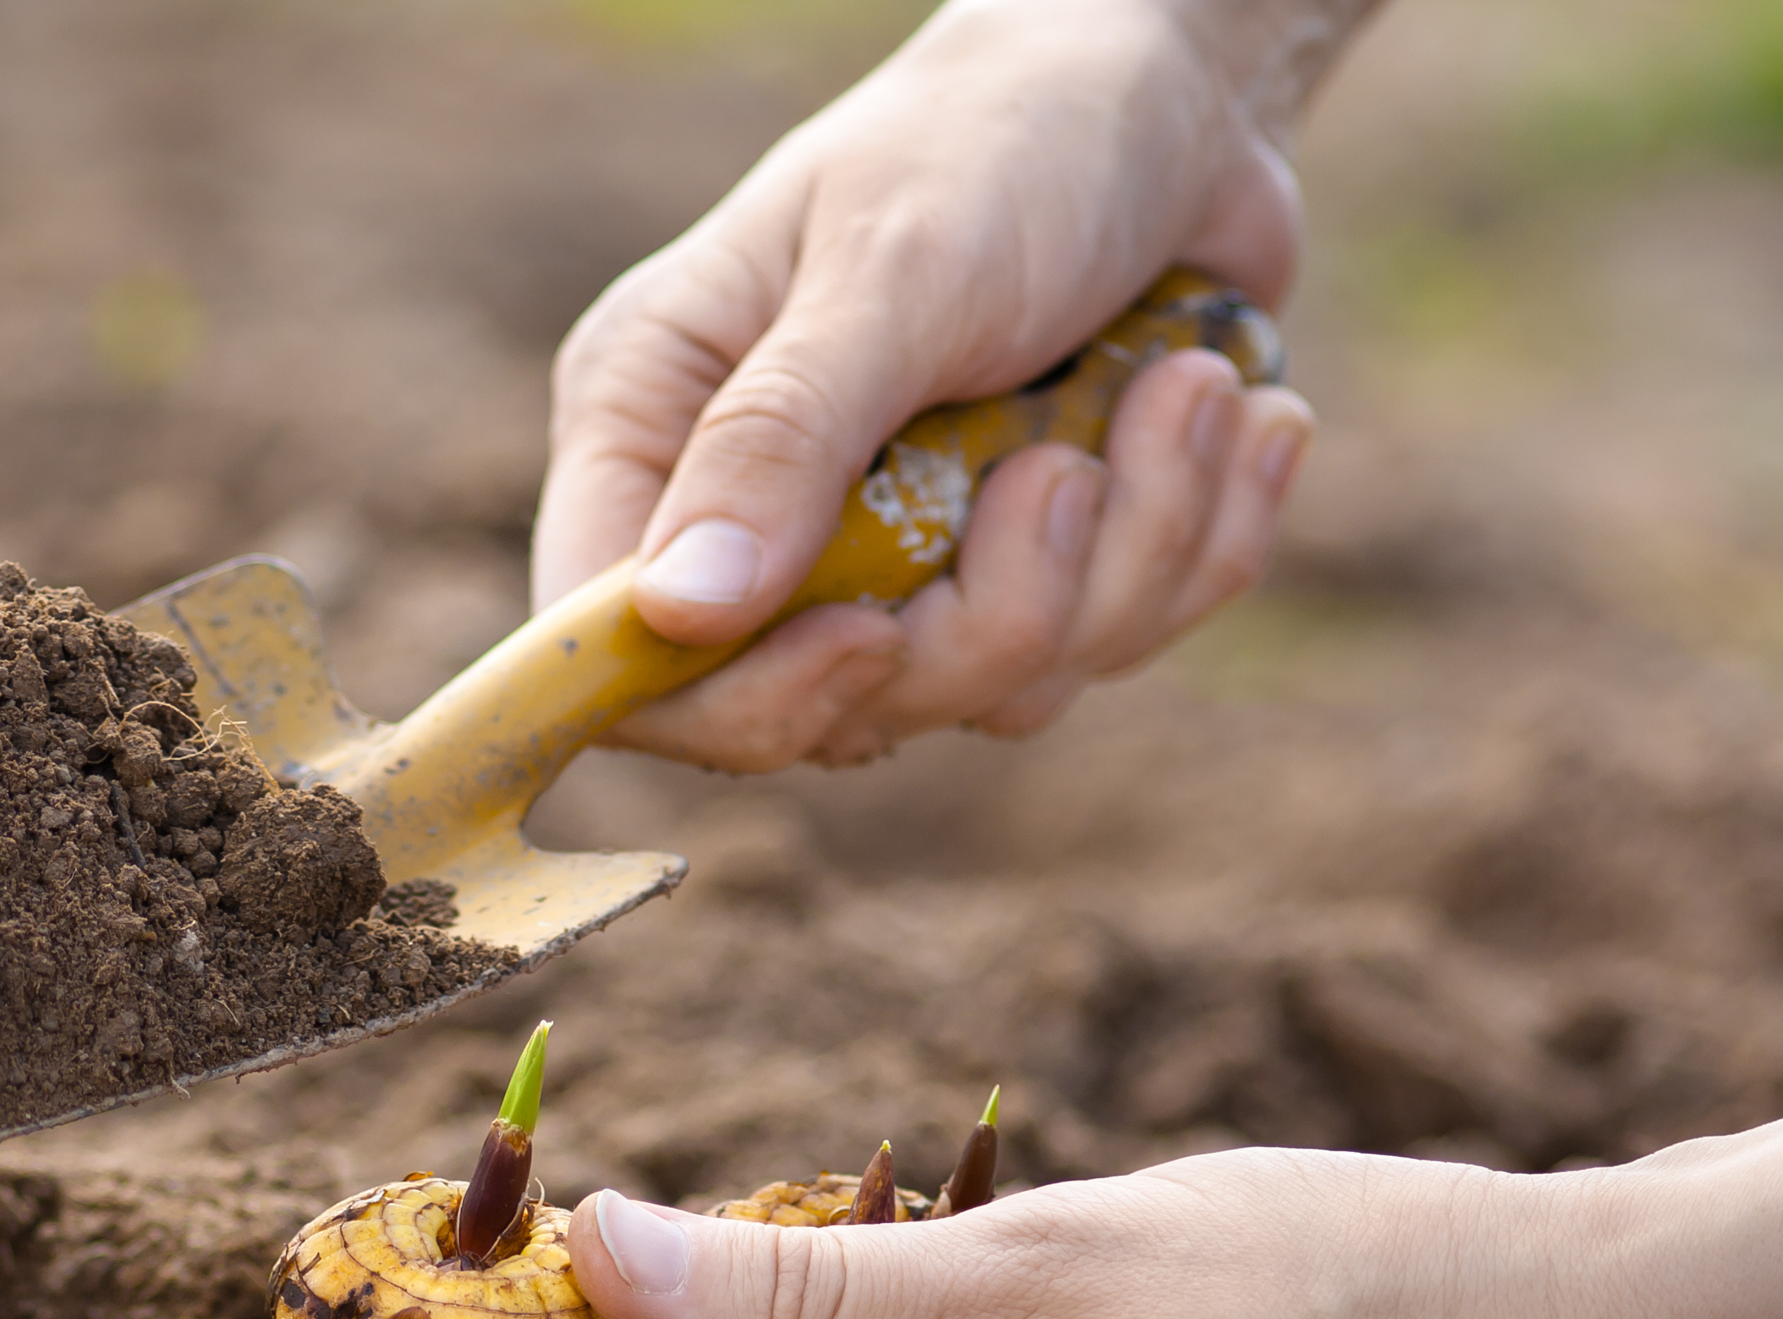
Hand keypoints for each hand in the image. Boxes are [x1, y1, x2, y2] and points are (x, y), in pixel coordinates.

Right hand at [536, 0, 1328, 769]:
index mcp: (655, 427)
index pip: (611, 649)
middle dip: (987, 618)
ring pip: (988, 690)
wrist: (1184, 89)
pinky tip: (1230, 417)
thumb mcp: (893, 270)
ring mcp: (898, 555)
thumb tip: (676, 612)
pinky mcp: (1025, 567)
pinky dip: (1197, 542)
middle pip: (826, 706)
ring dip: (1128, 559)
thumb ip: (781, 441)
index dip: (734, 694)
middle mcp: (754, 513)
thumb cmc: (1004, 139)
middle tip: (1066, 471)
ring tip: (1188, 390)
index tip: (868, 636)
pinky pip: (1106, 651)